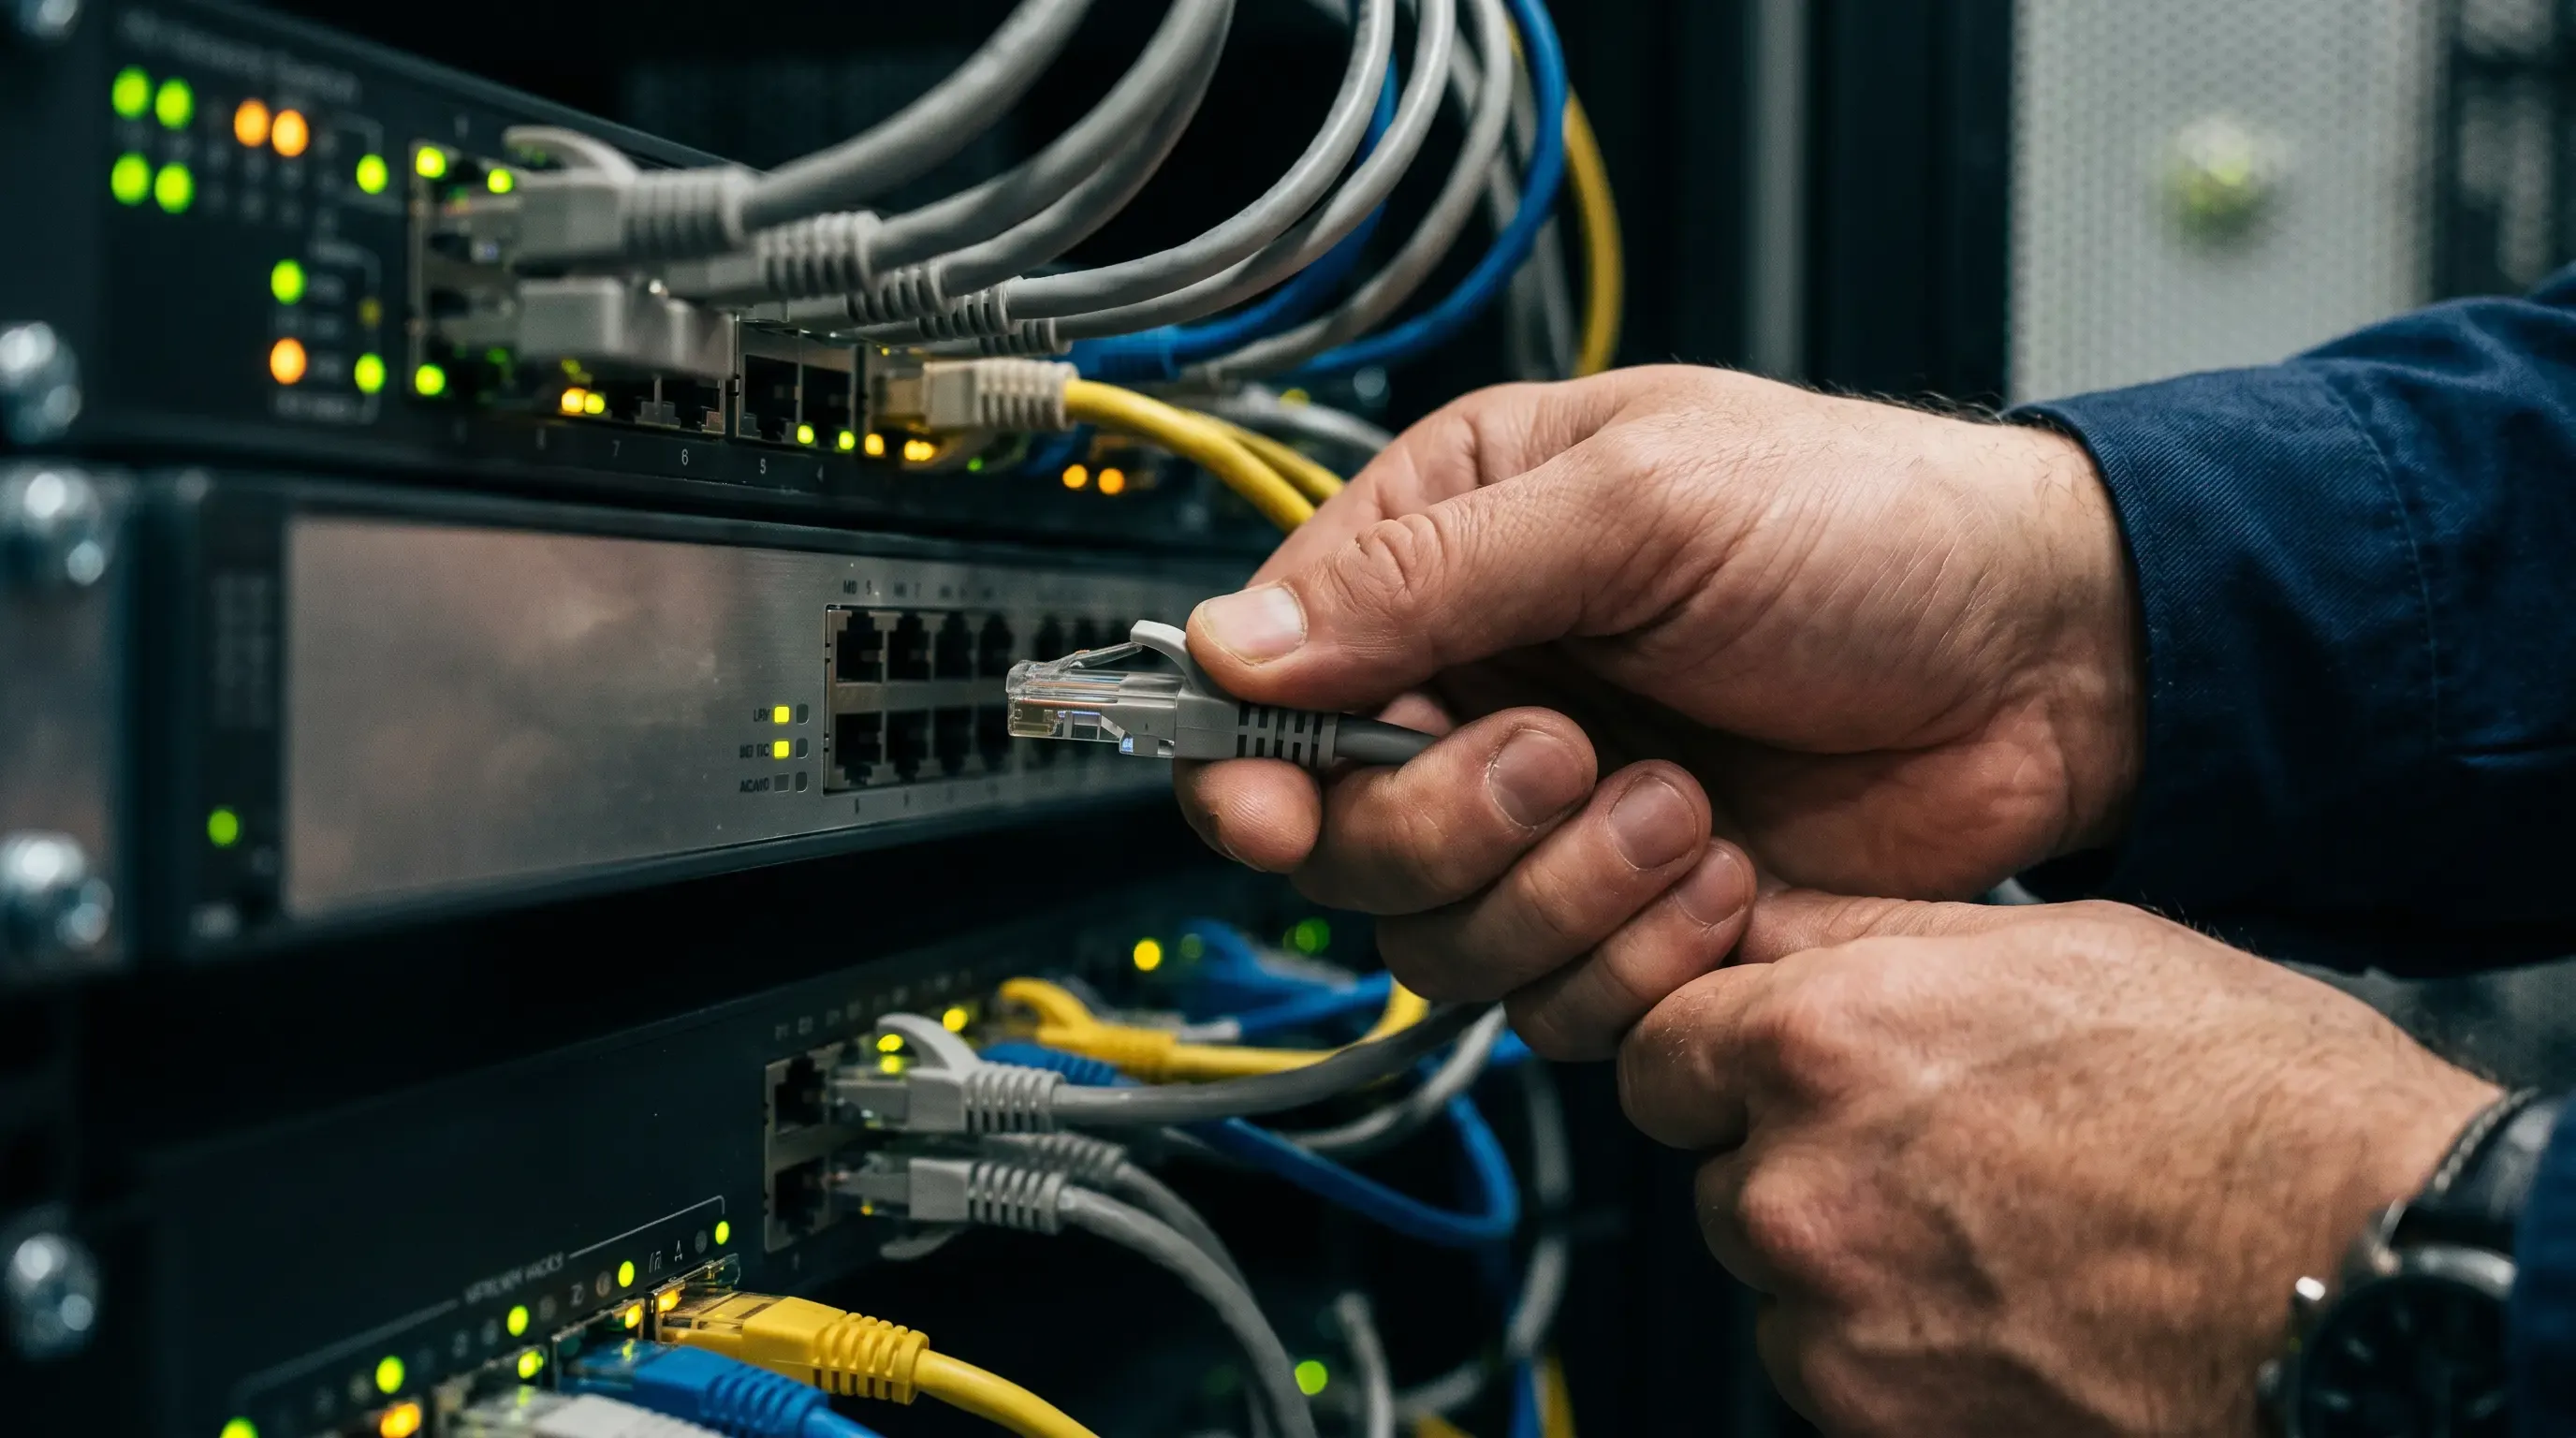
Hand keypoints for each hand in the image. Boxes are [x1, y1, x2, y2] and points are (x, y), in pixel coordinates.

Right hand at [1176, 367, 2141, 1055]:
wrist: (2054, 659)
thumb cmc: (1876, 529)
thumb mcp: (1642, 505)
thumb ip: (1429, 576)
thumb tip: (1238, 643)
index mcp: (1455, 549)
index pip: (1276, 680)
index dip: (1257, 763)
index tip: (1276, 814)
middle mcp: (1483, 687)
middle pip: (1343, 839)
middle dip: (1453, 823)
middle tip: (1570, 755)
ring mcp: (1553, 817)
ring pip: (1438, 939)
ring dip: (1563, 894)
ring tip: (1686, 808)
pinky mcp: (1626, 919)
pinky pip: (1551, 1005)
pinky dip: (1640, 960)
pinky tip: (1728, 874)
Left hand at [1619, 892, 2499, 1436]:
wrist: (2360, 1269)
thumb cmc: (2242, 1098)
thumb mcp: (2045, 944)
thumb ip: (1867, 940)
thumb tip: (1767, 923)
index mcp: (1819, 1043)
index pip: (1660, 1048)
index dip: (1716, 1052)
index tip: (1763, 1064)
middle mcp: (1799, 1185)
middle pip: (1719, 1167)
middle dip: (1789, 1155)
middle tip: (1926, 1147)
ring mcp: (1834, 1319)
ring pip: (1775, 1276)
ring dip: (1843, 1256)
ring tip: (1988, 1228)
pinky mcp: (1880, 1420)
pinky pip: (1832, 1369)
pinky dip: (1892, 1346)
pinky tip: (2003, 1303)